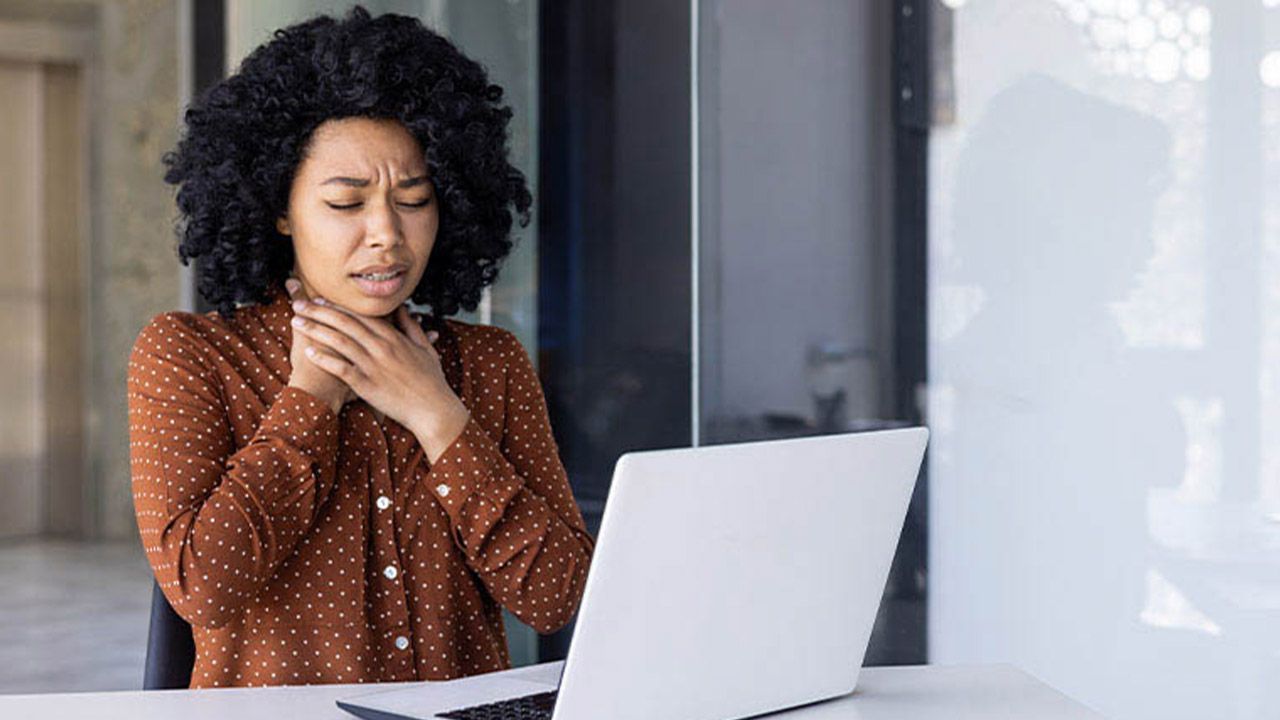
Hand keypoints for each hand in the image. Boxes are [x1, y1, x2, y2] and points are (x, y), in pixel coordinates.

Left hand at [289, 295, 470, 459]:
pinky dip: (324, 359)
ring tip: (296, 322)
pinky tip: (308, 353)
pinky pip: (341, 369)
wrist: (434, 409)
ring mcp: (374, 366)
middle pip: (344, 323)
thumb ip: (411, 327)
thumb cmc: (431, 380)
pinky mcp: (368, 385)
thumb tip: (403, 309)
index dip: (337, 306)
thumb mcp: (425, 348)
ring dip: (315, 330)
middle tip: (299, 304)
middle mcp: (381, 347)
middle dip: (319, 312)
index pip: (360, 315)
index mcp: (393, 337)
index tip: (319, 299)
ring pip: (339, 342)